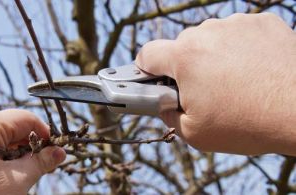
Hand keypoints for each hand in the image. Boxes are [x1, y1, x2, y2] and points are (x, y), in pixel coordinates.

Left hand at [0, 109, 65, 193]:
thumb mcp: (17, 180)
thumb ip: (41, 162)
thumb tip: (59, 152)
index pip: (27, 119)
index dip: (45, 135)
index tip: (56, 152)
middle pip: (13, 129)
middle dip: (30, 148)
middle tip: (41, 168)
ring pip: (0, 141)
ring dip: (15, 157)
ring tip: (19, 177)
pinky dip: (0, 161)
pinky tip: (2, 178)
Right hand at [135, 13, 295, 154]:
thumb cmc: (249, 124)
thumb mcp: (195, 133)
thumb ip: (167, 115)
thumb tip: (163, 104)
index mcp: (185, 57)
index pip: (147, 54)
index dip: (146, 69)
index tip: (154, 80)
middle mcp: (208, 33)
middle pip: (181, 47)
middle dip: (185, 67)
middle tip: (203, 90)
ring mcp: (236, 24)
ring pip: (210, 39)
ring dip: (212, 56)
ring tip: (234, 82)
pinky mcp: (261, 23)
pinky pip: (237, 34)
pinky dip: (238, 49)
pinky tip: (252, 70)